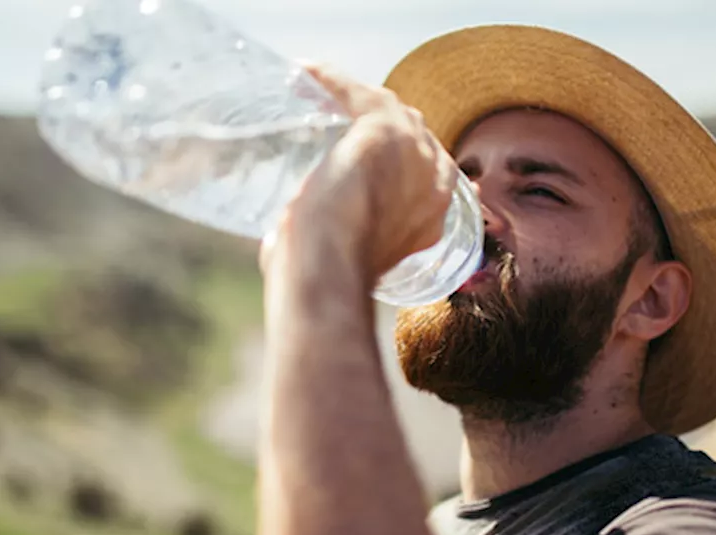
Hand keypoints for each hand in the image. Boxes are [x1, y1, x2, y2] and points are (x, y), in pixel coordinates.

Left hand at [263, 63, 458, 285]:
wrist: (329, 268)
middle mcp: (436, 186)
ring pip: (393, 112)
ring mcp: (416, 155)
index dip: (399, 162)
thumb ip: (330, 250)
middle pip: (415, 137)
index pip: (424, 173)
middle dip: (388, 129)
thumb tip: (280, 245)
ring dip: (361, 102)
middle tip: (347, 127)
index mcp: (431, 221)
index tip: (369, 160)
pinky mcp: (386, 130)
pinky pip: (361, 94)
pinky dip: (334, 82)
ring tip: (329, 97)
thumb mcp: (340, 264)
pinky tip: (308, 73)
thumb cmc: (325, 279)